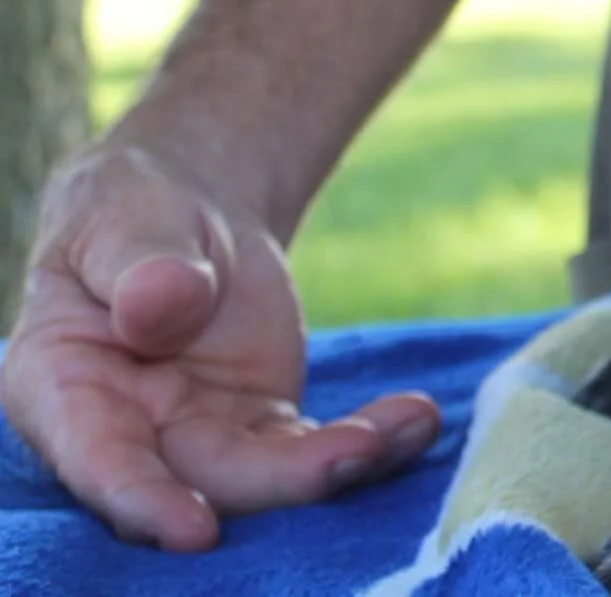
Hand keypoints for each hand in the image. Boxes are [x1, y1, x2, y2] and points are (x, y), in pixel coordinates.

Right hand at [0, 141, 438, 548]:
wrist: (179, 211)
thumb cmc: (128, 213)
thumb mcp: (121, 220)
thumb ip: (139, 266)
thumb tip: (162, 306)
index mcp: (62, 389)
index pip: (99, 460)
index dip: (142, 500)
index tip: (195, 528)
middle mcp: (127, 431)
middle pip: (201, 478)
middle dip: (280, 482)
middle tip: (354, 454)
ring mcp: (198, 433)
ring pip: (267, 474)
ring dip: (340, 462)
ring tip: (410, 424)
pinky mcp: (260, 421)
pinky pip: (313, 446)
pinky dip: (368, 440)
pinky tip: (419, 418)